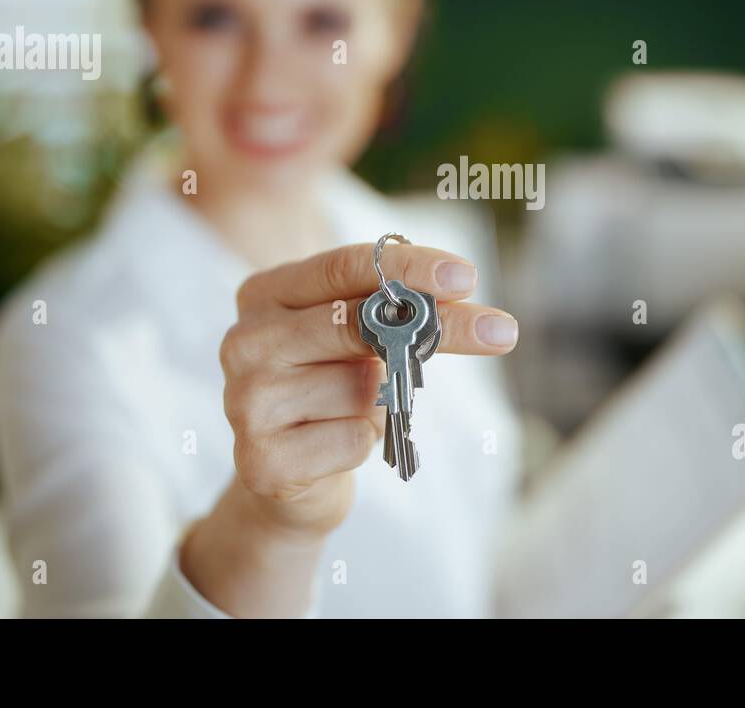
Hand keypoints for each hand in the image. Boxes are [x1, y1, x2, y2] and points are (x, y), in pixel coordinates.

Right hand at [219, 242, 517, 538]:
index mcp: (264, 294)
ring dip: (384, 400)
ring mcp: (245, 401)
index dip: (409, 268)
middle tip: (501, 331)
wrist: (285, 477)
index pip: (344, 268)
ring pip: (361, 386)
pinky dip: (366, 441)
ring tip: (356, 410)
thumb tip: (458, 301)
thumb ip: (391, 314)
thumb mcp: (358, 338)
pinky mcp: (261, 460)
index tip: (467, 276)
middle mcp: (243, 341)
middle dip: (438, 326)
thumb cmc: (332, 389)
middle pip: (357, 322)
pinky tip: (337, 444)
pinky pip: (354, 438)